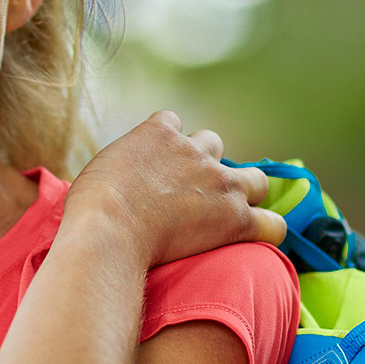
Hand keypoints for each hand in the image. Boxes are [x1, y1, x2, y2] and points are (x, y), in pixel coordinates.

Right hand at [65, 110, 286, 267]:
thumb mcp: (97, 169)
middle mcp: (195, 150)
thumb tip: (115, 181)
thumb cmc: (91, 207)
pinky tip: (255, 240)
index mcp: (159, 134)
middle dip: (207, 164)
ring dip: (244, 192)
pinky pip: (272, 223)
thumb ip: (118, 166)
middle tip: (189, 192)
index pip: (172, 123)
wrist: (108, 231)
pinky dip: (267, 230)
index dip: (168, 145)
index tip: (158, 166)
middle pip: (215, 144)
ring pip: (254, 179)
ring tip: (228, 213)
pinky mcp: (235, 218)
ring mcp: (220, 183)